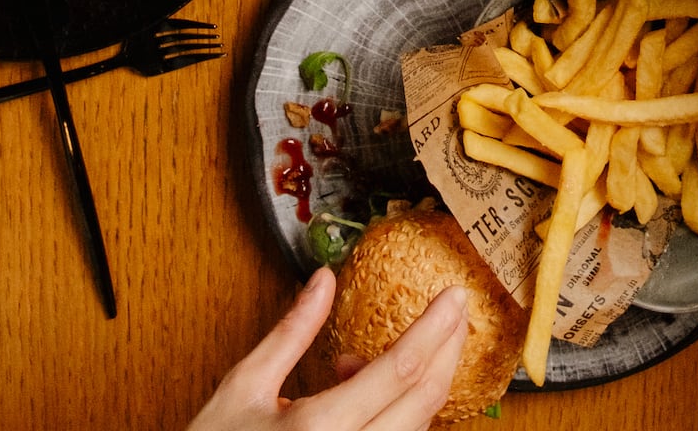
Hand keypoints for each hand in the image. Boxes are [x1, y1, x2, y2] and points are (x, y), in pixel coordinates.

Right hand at [186, 269, 466, 430]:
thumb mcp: (242, 388)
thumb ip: (291, 332)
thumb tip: (323, 280)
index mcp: (319, 430)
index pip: (401, 370)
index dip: (437, 328)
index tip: (455, 296)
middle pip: (423, 403)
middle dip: (446, 351)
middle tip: (454, 313)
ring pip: (412, 429)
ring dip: (413, 387)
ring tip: (357, 364)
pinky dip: (392, 415)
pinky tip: (357, 396)